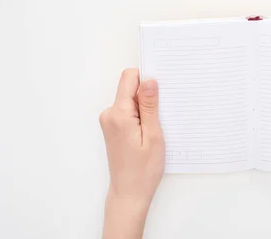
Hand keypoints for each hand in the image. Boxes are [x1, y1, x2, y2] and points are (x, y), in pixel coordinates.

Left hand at [100, 69, 164, 238]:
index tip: (160, 90)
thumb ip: (150, 105)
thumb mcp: (153, 135)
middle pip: (130, 88)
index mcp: (118, 114)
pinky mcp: (113, 127)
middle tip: (161, 115)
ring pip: (130, 99)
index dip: (146, 79)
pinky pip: (128, 110)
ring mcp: (109, 121)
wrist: (129, 193)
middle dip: (148, 96)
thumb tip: (149, 80)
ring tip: (155, 128)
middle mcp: (109, 114)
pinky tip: (149, 132)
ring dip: (145, 108)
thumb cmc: (143, 170)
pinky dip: (140, 116)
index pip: (129, 78)